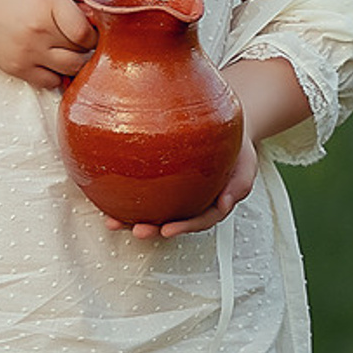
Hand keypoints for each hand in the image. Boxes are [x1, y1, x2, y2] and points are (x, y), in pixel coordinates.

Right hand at [0, 0, 95, 88]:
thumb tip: (107, 6)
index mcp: (49, 1)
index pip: (88, 31)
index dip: (97, 30)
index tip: (92, 24)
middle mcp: (39, 30)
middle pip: (84, 51)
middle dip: (88, 44)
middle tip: (80, 34)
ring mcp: (28, 52)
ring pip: (72, 69)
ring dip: (77, 60)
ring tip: (68, 46)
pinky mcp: (18, 69)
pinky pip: (52, 82)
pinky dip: (58, 74)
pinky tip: (52, 58)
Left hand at [107, 116, 258, 238]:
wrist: (225, 122)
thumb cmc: (237, 145)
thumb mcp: (247, 164)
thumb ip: (240, 184)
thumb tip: (227, 203)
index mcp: (212, 204)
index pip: (199, 220)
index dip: (183, 228)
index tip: (166, 230)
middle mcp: (190, 202)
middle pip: (170, 221)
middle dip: (152, 229)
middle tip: (137, 230)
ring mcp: (173, 192)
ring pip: (152, 209)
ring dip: (131, 219)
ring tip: (112, 222)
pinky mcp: (158, 178)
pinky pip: (141, 188)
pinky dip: (123, 195)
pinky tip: (105, 194)